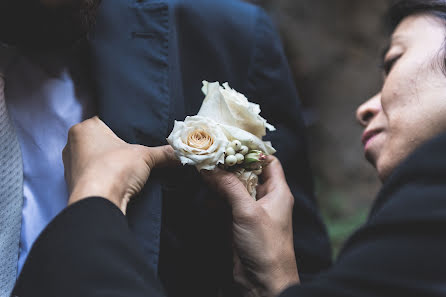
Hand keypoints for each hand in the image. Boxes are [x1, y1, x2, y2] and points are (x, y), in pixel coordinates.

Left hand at [63, 116, 176, 213]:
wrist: (98, 203)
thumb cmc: (114, 169)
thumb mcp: (145, 156)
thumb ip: (164, 153)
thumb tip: (181, 154)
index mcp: (84, 128)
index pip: (104, 122)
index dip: (121, 130)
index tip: (134, 138)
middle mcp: (72, 145)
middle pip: (100, 142)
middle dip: (115, 149)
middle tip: (133, 154)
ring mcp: (70, 167)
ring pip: (95, 161)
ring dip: (109, 165)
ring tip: (127, 170)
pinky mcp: (74, 186)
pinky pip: (93, 177)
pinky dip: (104, 179)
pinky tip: (117, 183)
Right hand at [202, 156, 299, 296]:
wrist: (264, 283)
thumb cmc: (265, 246)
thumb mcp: (248, 211)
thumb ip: (229, 186)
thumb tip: (211, 167)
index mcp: (277, 191)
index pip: (268, 162)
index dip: (252, 151)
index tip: (231, 142)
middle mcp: (266, 199)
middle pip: (248, 173)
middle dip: (230, 165)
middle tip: (211, 155)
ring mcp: (252, 212)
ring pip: (235, 189)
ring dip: (221, 182)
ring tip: (204, 171)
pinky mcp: (240, 224)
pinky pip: (228, 205)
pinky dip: (217, 199)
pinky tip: (206, 194)